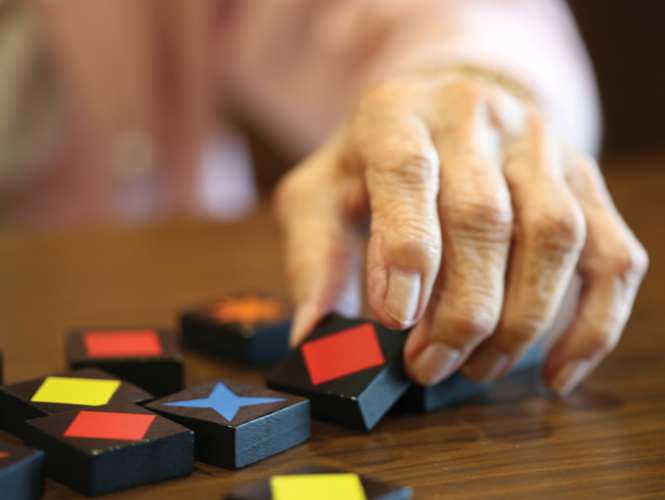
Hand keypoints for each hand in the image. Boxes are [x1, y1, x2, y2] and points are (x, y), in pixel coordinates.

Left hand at [275, 71, 647, 395]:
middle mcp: (475, 116)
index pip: (408, 171)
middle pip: (484, 216)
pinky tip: (556, 370)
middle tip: (427, 365)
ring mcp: (540, 146)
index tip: (396, 319)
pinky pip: (610, 255)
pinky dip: (591, 323)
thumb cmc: (376, 161)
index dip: (407, 249)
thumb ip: (314, 257)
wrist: (448, 107)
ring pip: (555, 236)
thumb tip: (312, 337)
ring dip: (520, 320)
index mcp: (397, 112)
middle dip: (460, 309)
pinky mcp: (584, 180)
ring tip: (478, 367)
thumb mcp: (321, 193)